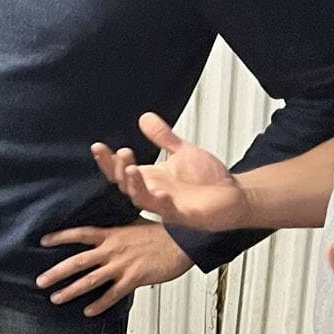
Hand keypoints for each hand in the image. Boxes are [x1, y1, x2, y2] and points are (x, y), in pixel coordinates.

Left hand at [38, 220, 192, 315]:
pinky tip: (88, 311)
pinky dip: (99, 304)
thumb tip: (107, 228)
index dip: (60, 237)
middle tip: (40, 281)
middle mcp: (112, 250)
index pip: (79, 234)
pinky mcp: (134, 279)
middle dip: (57, 272)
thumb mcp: (135, 223)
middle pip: (78, 262)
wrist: (184, 241)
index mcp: (111, 234)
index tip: (43, 241)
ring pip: (90, 280)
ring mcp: (122, 266)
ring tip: (56, 298)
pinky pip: (112, 294)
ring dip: (71, 290)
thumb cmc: (163, 232)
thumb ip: (118, 227)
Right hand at [92, 113, 249, 231]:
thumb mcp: (183, 152)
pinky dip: (164, 204)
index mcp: (151, 178)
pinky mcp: (184, 216)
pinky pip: (169, 212)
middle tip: (123, 153)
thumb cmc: (208, 180)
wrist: (236, 196)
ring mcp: (167, 206)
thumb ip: (163, 137)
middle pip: (125, 184)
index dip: (107, 161)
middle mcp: (154, 192)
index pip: (121, 171)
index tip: (98, 146)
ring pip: (142, 199)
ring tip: (132, 170)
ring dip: (135, 186)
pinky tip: (163, 194)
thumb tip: (145, 117)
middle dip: (120, 170)